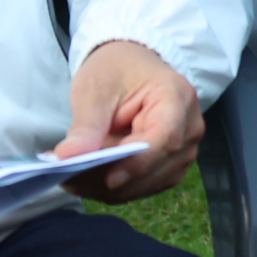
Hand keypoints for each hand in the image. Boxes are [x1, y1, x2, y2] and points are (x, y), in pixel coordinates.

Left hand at [55, 39, 206, 201]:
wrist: (130, 67)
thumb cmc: (116, 71)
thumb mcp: (95, 90)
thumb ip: (86, 126)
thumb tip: (67, 157)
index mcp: (177, 96)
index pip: (165, 138)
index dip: (139, 162)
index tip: (109, 178)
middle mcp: (189, 127)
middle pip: (157, 166)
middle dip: (113, 179)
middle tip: (68, 180)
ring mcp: (184, 149)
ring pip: (150, 183)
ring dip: (110, 188)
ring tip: (72, 180)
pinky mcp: (170, 166)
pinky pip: (144, 186)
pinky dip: (115, 189)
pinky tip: (87, 181)